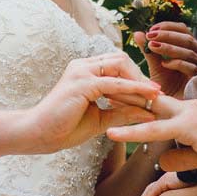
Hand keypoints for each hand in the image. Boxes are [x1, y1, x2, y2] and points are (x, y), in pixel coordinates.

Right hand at [30, 53, 159, 152]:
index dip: (136, 76)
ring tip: (156, 95)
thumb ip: (122, 112)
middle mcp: (82, 66)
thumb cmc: (65, 127)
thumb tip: (147, 112)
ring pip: (119, 67)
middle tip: (156, 93)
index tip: (152, 92)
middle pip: (121, 60)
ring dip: (139, 82)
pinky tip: (146, 99)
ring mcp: (81, 72)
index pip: (116, 64)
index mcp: (85, 71)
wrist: (39, 135)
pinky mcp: (81, 83)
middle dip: (140, 76)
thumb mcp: (101, 118)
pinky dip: (132, 91)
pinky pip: (113, 84)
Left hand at [106, 96, 196, 174]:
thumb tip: (163, 161)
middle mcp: (188, 108)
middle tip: (98, 89)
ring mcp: (189, 115)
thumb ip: (184, 157)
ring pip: (147, 111)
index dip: (136, 102)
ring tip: (95, 106)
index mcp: (191, 114)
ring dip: (121, 110)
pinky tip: (113, 133)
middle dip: (123, 95)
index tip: (114, 98)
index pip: (158, 106)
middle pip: (148, 100)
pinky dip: (133, 130)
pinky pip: (156, 129)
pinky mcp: (192, 127)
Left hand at [133, 21, 196, 96]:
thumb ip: (149, 51)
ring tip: (152, 47)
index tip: (151, 29)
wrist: (170, 111)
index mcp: (189, 49)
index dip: (168, 27)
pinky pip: (191, 68)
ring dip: (169, 47)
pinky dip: (177, 63)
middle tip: (150, 36)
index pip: (184, 30)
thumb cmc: (165, 88)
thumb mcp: (156, 66)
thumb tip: (138, 33)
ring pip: (189, 52)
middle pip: (188, 38)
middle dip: (168, 35)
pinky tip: (164, 64)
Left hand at [138, 171, 190, 195]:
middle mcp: (165, 178)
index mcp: (170, 178)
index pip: (157, 186)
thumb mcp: (188, 186)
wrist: (196, 171)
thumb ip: (184, 190)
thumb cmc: (195, 178)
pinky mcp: (163, 182)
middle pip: (151, 188)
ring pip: (150, 191)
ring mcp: (163, 180)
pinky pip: (152, 193)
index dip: (151, 194)